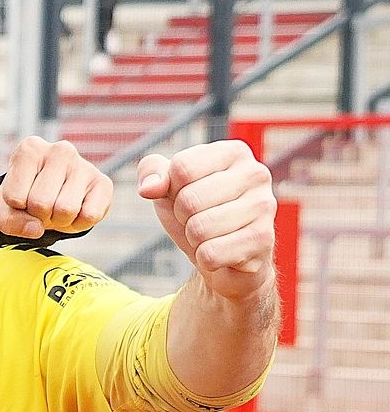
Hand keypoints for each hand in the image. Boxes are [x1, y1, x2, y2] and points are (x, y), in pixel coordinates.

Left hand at [0, 136, 113, 237]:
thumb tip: (37, 229)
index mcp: (29, 150)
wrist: (43, 201)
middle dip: (38, 215)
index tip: (20, 198)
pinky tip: (74, 211)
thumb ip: (8, 221)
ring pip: (66, 210)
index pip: (14, 197)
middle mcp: (60, 150)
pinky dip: (78, 224)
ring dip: (58, 220)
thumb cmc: (19, 199)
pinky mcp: (103, 182)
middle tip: (41, 206)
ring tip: (56, 208)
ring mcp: (84, 164)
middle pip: (41, 204)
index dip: (15, 208)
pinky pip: (89, 215)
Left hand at [138, 140, 276, 301]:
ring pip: (199, 229)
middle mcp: (255, 174)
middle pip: (189, 200)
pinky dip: (205, 259)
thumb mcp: (169, 187)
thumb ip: (152, 173)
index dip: (171, 189)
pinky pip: (210, 254)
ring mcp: (264, 206)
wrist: (226, 256)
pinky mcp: (263, 239)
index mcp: (233, 152)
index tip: (185, 193)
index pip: (181, 167)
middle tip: (197, 219)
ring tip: (210, 235)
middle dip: (182, 217)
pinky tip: (221, 252)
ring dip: (193, 239)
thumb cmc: (197, 212)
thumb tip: (148, 188)